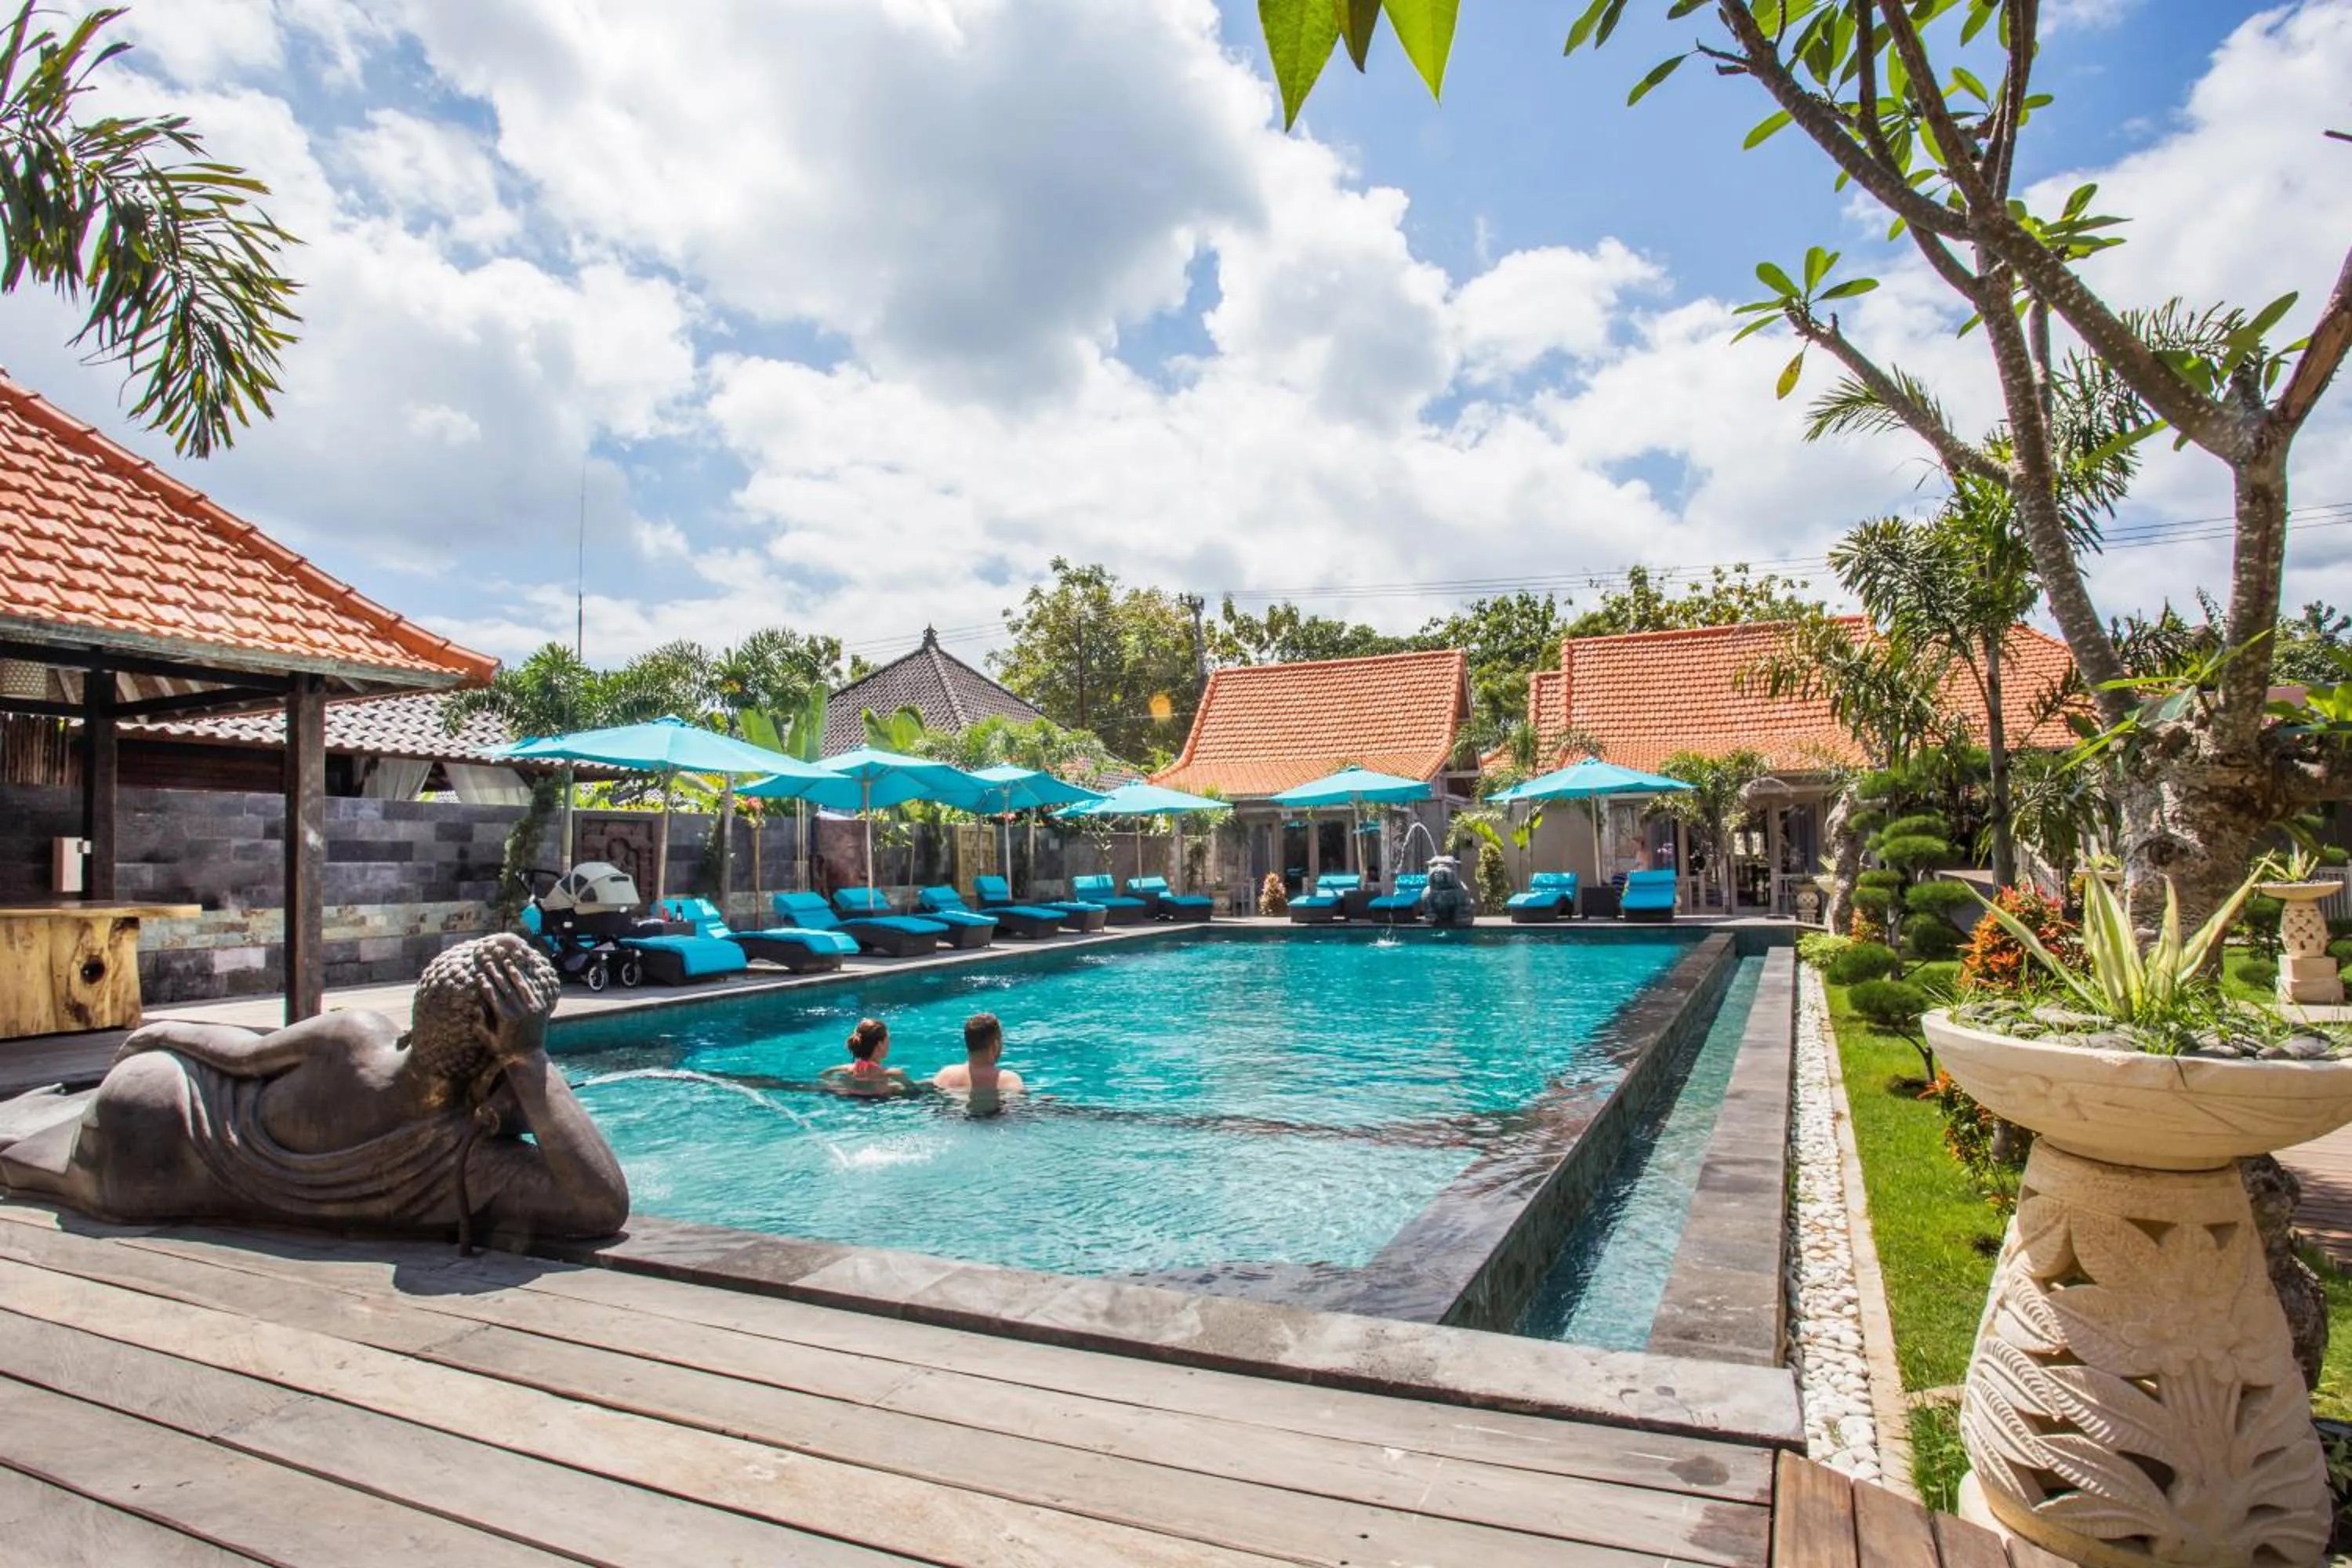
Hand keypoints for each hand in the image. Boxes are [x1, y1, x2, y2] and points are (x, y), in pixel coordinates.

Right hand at [477, 943, 557, 1064]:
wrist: (529, 1055)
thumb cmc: (504, 1049)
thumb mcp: (488, 1039)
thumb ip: (480, 1024)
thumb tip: (476, 1006)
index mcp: (505, 1018)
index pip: (493, 995)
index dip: (486, 983)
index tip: (480, 974)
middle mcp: (519, 1010)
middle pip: (505, 986)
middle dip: (496, 972)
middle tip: (488, 961)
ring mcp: (532, 1007)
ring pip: (519, 984)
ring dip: (511, 970)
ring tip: (504, 959)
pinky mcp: (540, 1006)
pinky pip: (531, 989)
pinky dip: (524, 978)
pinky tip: (518, 970)